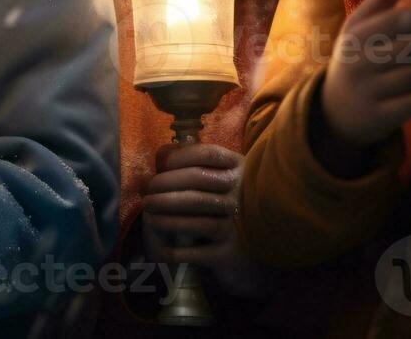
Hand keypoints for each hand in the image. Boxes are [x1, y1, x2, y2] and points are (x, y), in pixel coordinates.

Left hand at [139, 144, 265, 297]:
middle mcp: (242, 196)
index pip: (207, 154)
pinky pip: (196, 252)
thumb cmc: (236, 213)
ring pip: (194, 218)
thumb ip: (202, 166)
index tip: (160, 166)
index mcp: (242, 172)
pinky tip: (163, 252)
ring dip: (165, 219)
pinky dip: (175, 252)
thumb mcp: (228, 184)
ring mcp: (238, 227)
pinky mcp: (231, 255)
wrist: (264, 257)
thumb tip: (163, 154)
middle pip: (196, 183)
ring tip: (149, 218)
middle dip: (164, 187)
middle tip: (146, 197)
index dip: (180, 157)